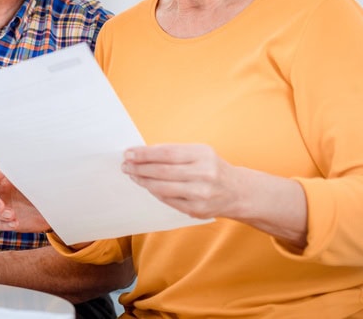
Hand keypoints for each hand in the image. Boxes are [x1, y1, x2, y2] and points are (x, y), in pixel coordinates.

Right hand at [0, 165, 49, 232]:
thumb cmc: (46, 191)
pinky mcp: (1, 219)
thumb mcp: (37, 181)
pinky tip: (15, 223)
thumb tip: (18, 169)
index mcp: (5, 175)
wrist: (53, 211)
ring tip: (12, 216)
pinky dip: (3, 224)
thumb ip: (24, 177)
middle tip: (2, 208)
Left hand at [122, 144, 239, 219]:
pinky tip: (147, 186)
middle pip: (162, 171)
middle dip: (139, 168)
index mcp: (203, 155)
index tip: (128, 153)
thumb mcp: (198, 153)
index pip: (166, 153)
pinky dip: (155, 192)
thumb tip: (141, 154)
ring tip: (133, 175)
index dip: (144, 154)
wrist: (237, 192)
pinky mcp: (197, 210)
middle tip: (125, 165)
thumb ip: (173, 152)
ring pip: (162, 188)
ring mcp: (201, 194)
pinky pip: (168, 200)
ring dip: (143, 181)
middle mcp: (204, 174)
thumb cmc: (211, 168)